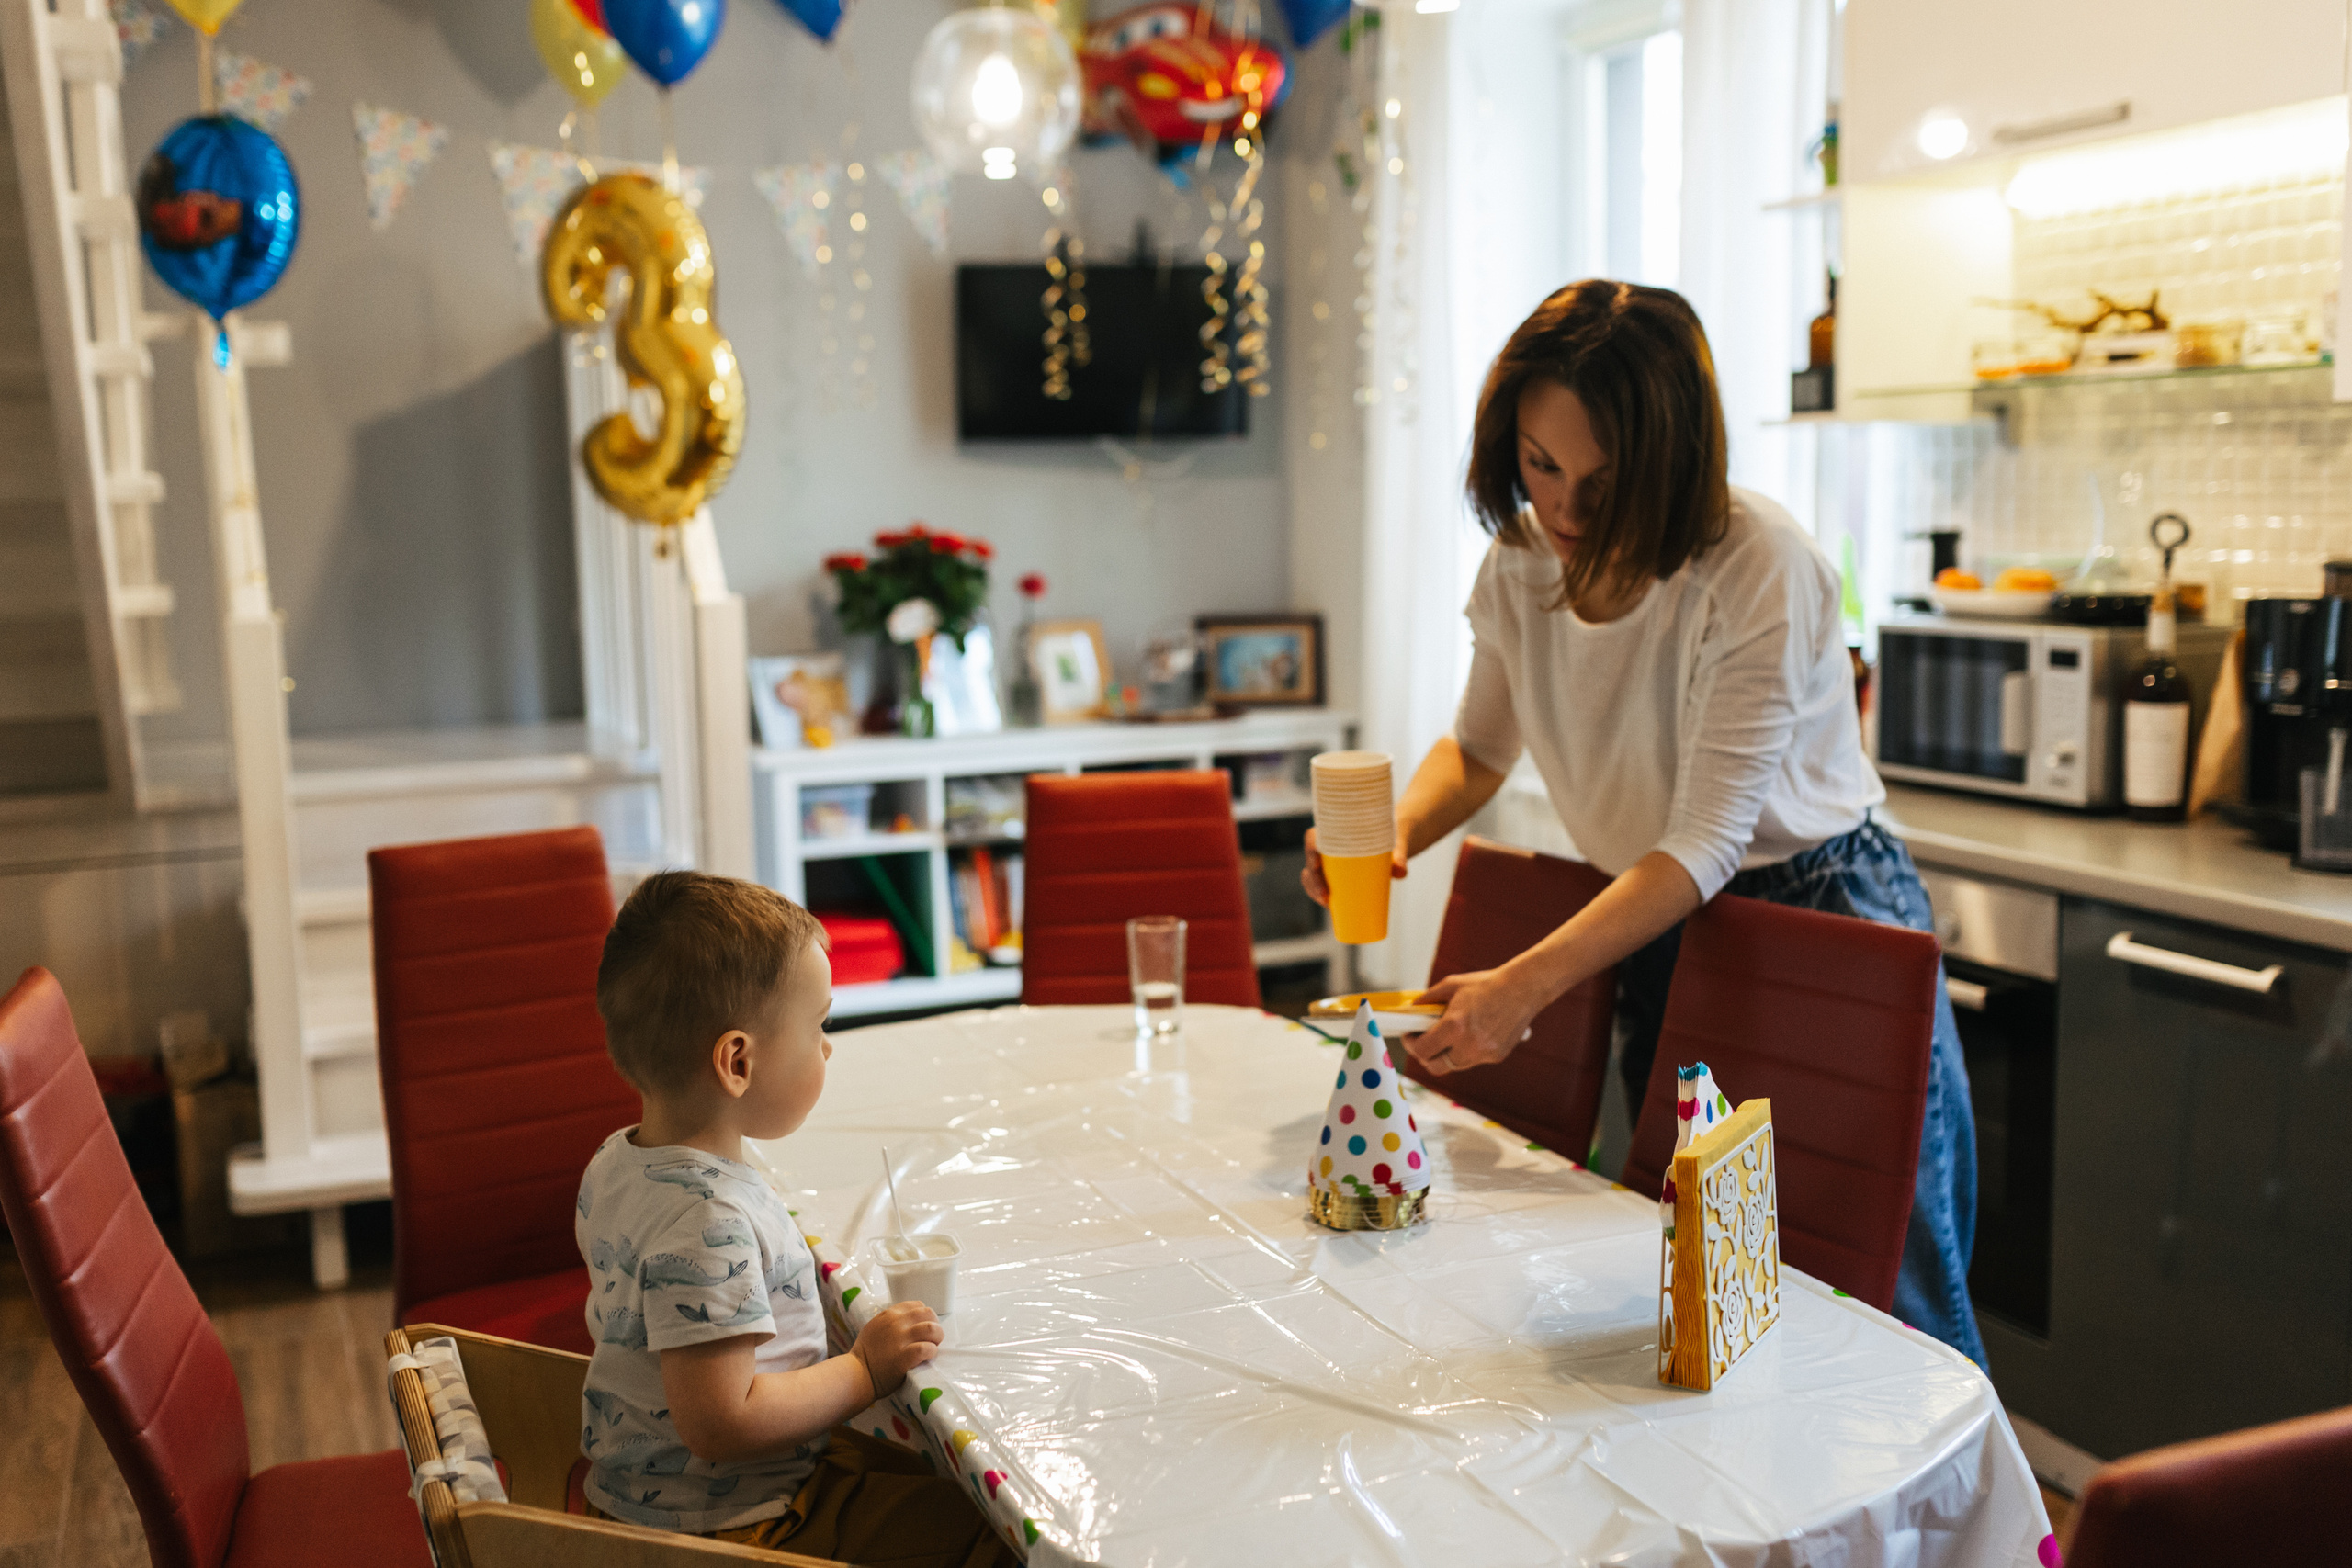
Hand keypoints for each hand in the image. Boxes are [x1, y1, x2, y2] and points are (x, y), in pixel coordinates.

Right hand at [849, 1301, 941, 1396]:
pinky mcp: (904, 1357)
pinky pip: (927, 1348)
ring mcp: (900, 1340)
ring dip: (937, 1337)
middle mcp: (895, 1323)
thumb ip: (891, 1321)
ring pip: (931, 1328)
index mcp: (889, 1314)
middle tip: (932, 1338)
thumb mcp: (874, 1328)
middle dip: (935, 1325)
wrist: (855, 1375)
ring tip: (933, 1346)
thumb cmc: (865, 1354)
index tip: (923, 1327)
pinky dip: (932, 1352)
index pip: (917, 1305)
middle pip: (928, 1313)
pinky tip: (927, 1357)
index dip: (925, 1316)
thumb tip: (911, 1321)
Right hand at [1300, 824, 1407, 906]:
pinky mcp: (1336, 872)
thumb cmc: (1391, 837)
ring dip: (1313, 889)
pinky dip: (1320, 893)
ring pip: (1312, 873)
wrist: (1396, 840)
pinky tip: (1326, 904)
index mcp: (1337, 830)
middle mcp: (1329, 844)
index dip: (1310, 850)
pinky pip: (1321, 881)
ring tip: (1326, 903)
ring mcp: (1331, 859)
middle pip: (1311, 859)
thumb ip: (1399, 855)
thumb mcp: (1396, 843)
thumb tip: (1400, 872)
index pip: (1314, 837)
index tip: (1317, 866)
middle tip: (1325, 896)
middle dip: (1312, 879)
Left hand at [1408, 967, 1541, 1075]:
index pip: (1423, 1050)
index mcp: (1455, 1026)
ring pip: (1455, 1065)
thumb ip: (1427, 1000)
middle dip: (1424, 1056)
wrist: (1522, 989)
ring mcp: (1484, 1054)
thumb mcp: (1451, 985)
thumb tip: (1410, 1011)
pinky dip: (1466, 1051)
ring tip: (1446, 1037)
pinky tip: (1470, 1035)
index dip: (1411, 1045)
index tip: (1409, 1036)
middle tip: (1422, 1043)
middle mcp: (1469, 1045)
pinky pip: (1473, 1060)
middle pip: (1435, 1066)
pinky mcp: (1496, 1057)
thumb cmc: (1486, 984)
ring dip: (1445, 1054)